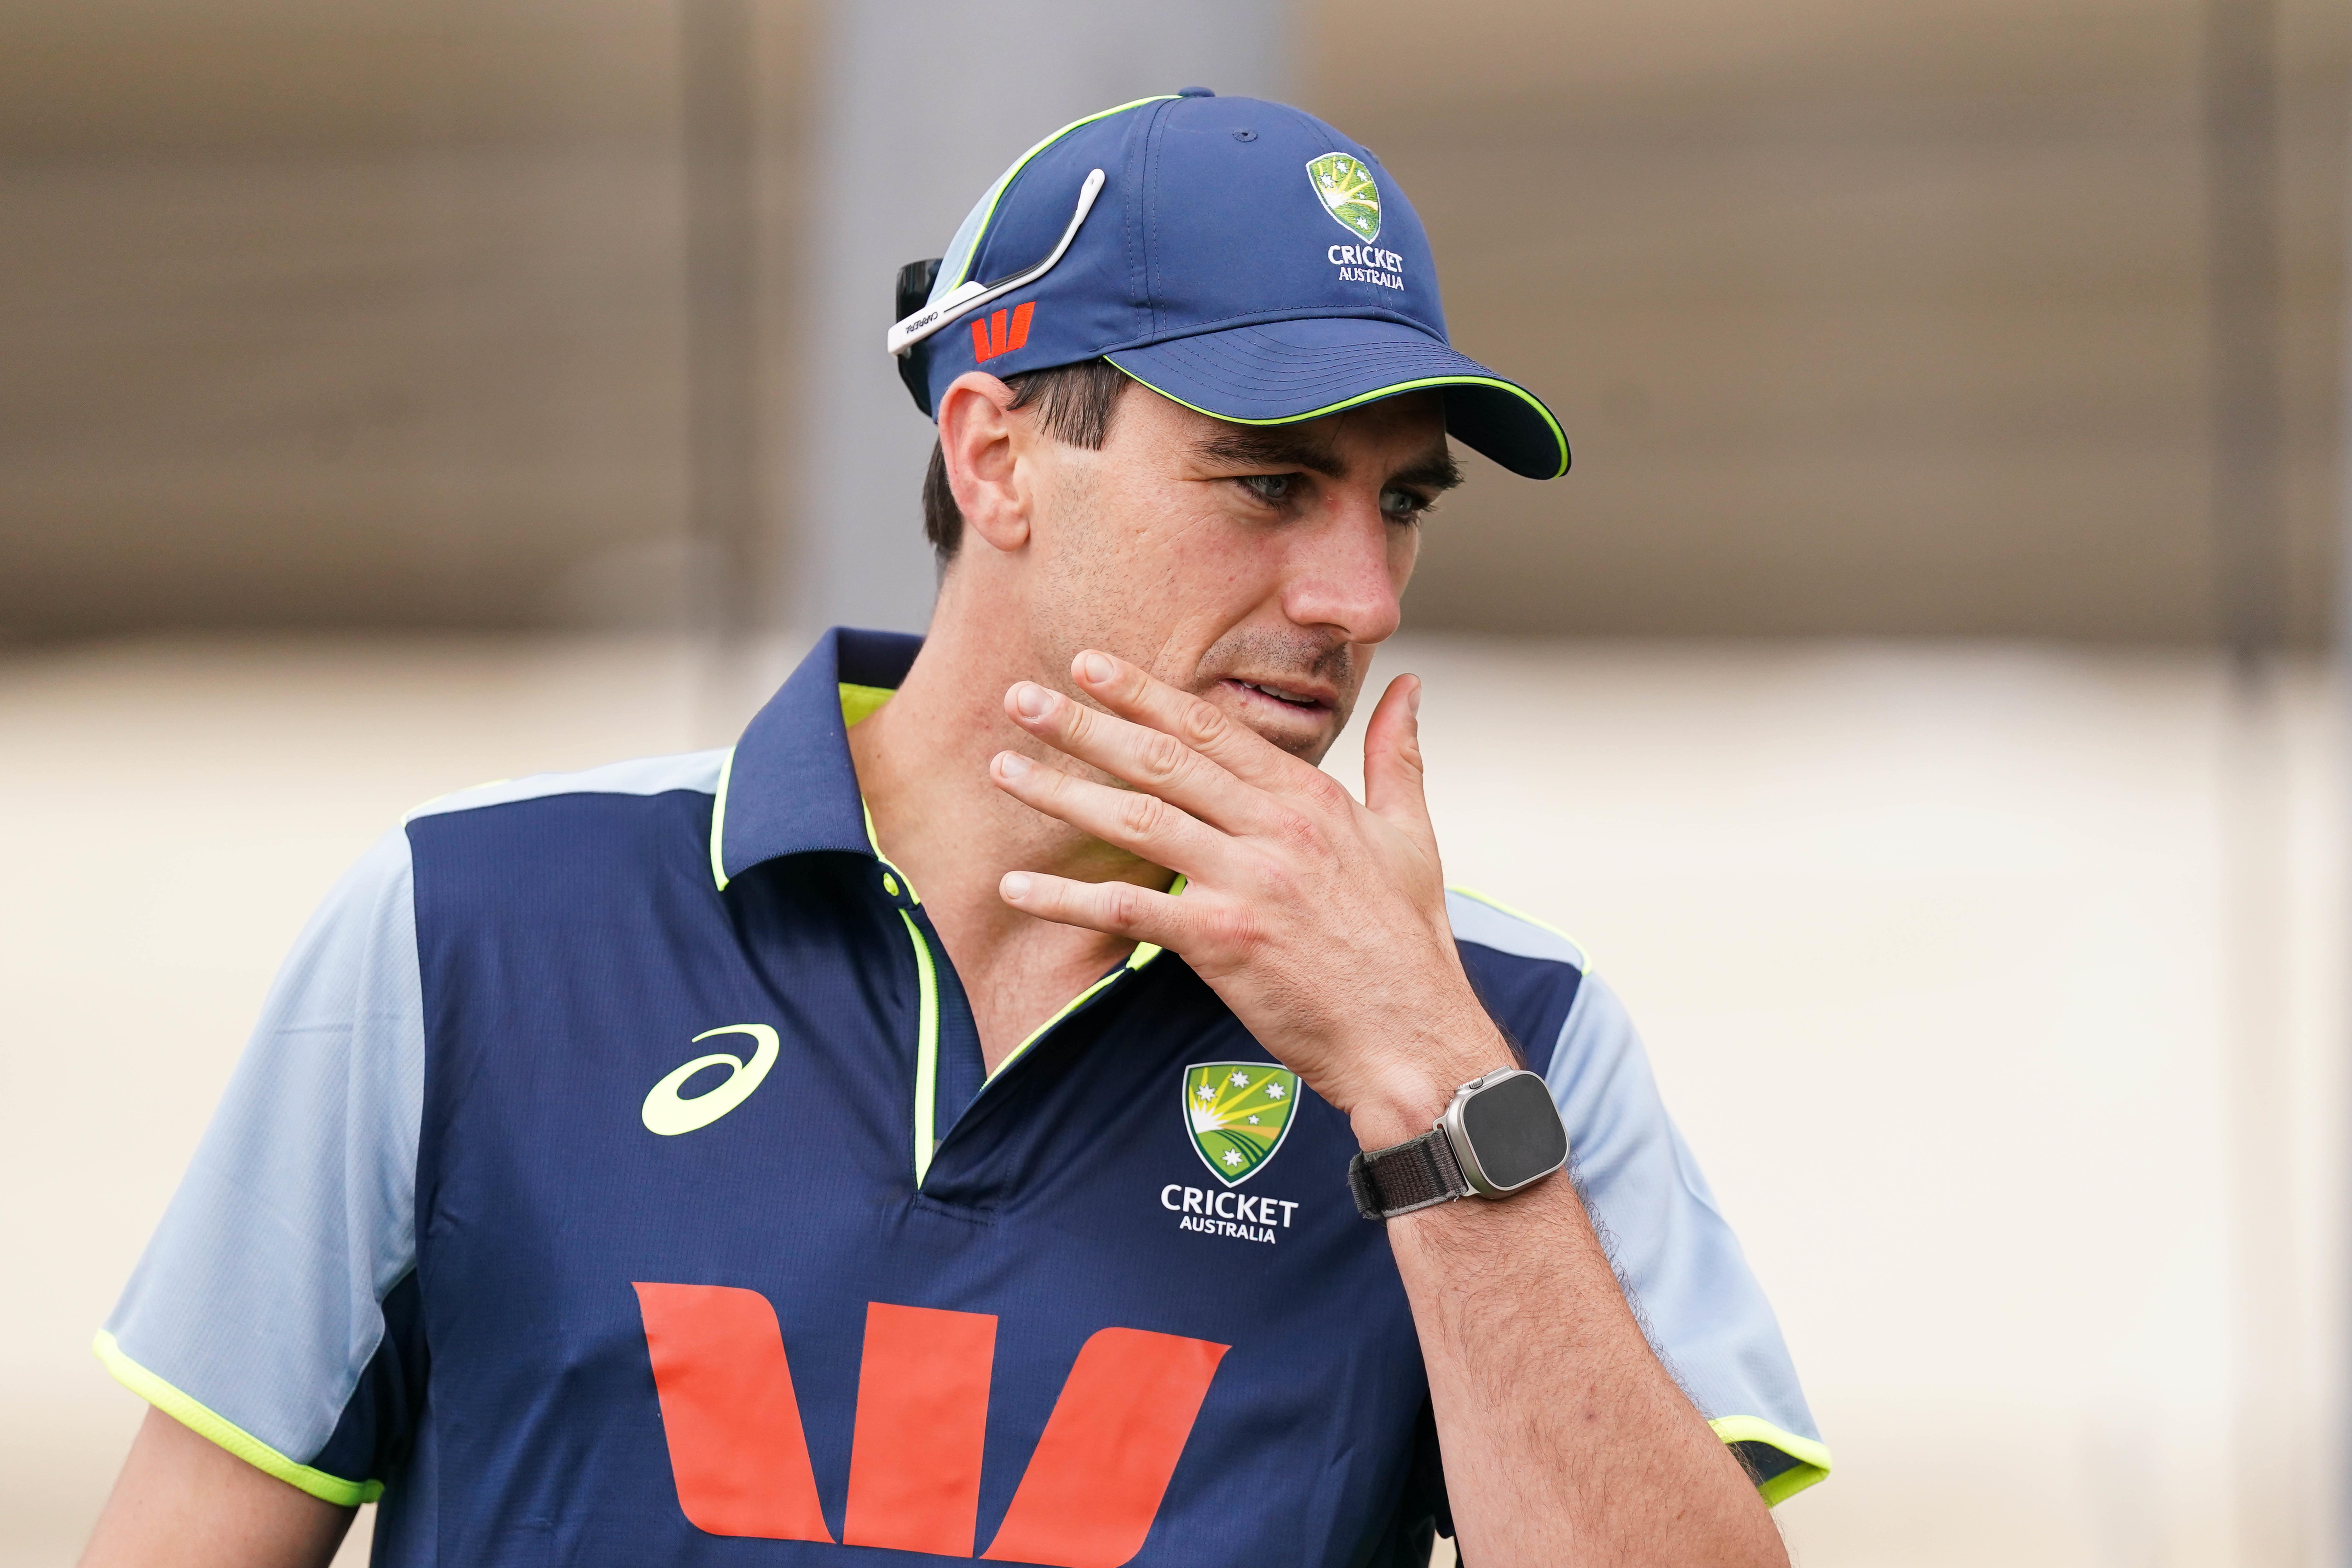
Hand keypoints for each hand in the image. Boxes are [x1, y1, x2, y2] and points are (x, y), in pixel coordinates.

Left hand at [990, 650, 1509, 1144]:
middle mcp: (1274, 830)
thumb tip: (1408, 686)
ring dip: (1061, 792)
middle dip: (1083, 725)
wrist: (1410, 1036)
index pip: (1211, 729)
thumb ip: (1397, 755)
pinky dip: (1066, 899)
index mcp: (1311, 799)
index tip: (1089, 666)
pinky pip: (1128, 910)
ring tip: (1003, 768)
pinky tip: (1015, 887)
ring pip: (1135, 821)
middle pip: (1161, 760)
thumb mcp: (1412, 835)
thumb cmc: (1408, 944)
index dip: (1144, 694)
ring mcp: (1246, 883)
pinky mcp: (1223, 942)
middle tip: (1021, 697)